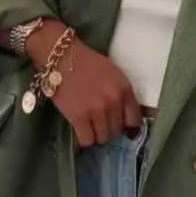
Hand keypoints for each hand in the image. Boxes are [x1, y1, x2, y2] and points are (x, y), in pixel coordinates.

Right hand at [26, 21, 141, 147]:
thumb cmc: (86, 62)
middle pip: (117, 131)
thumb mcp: (113, 73)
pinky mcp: (78, 117)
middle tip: (100, 124)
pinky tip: (80, 131)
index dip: (126, 125)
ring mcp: (96, 110)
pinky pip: (87, 140)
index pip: (134, 119)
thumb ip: (121, 93)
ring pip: (103, 138)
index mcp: (124, 88)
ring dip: (96, 135)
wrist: (61, 56)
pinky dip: (84, 139)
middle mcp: (113, 101)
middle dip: (109, 130)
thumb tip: (126, 116)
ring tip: (89, 127)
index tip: (119, 125)